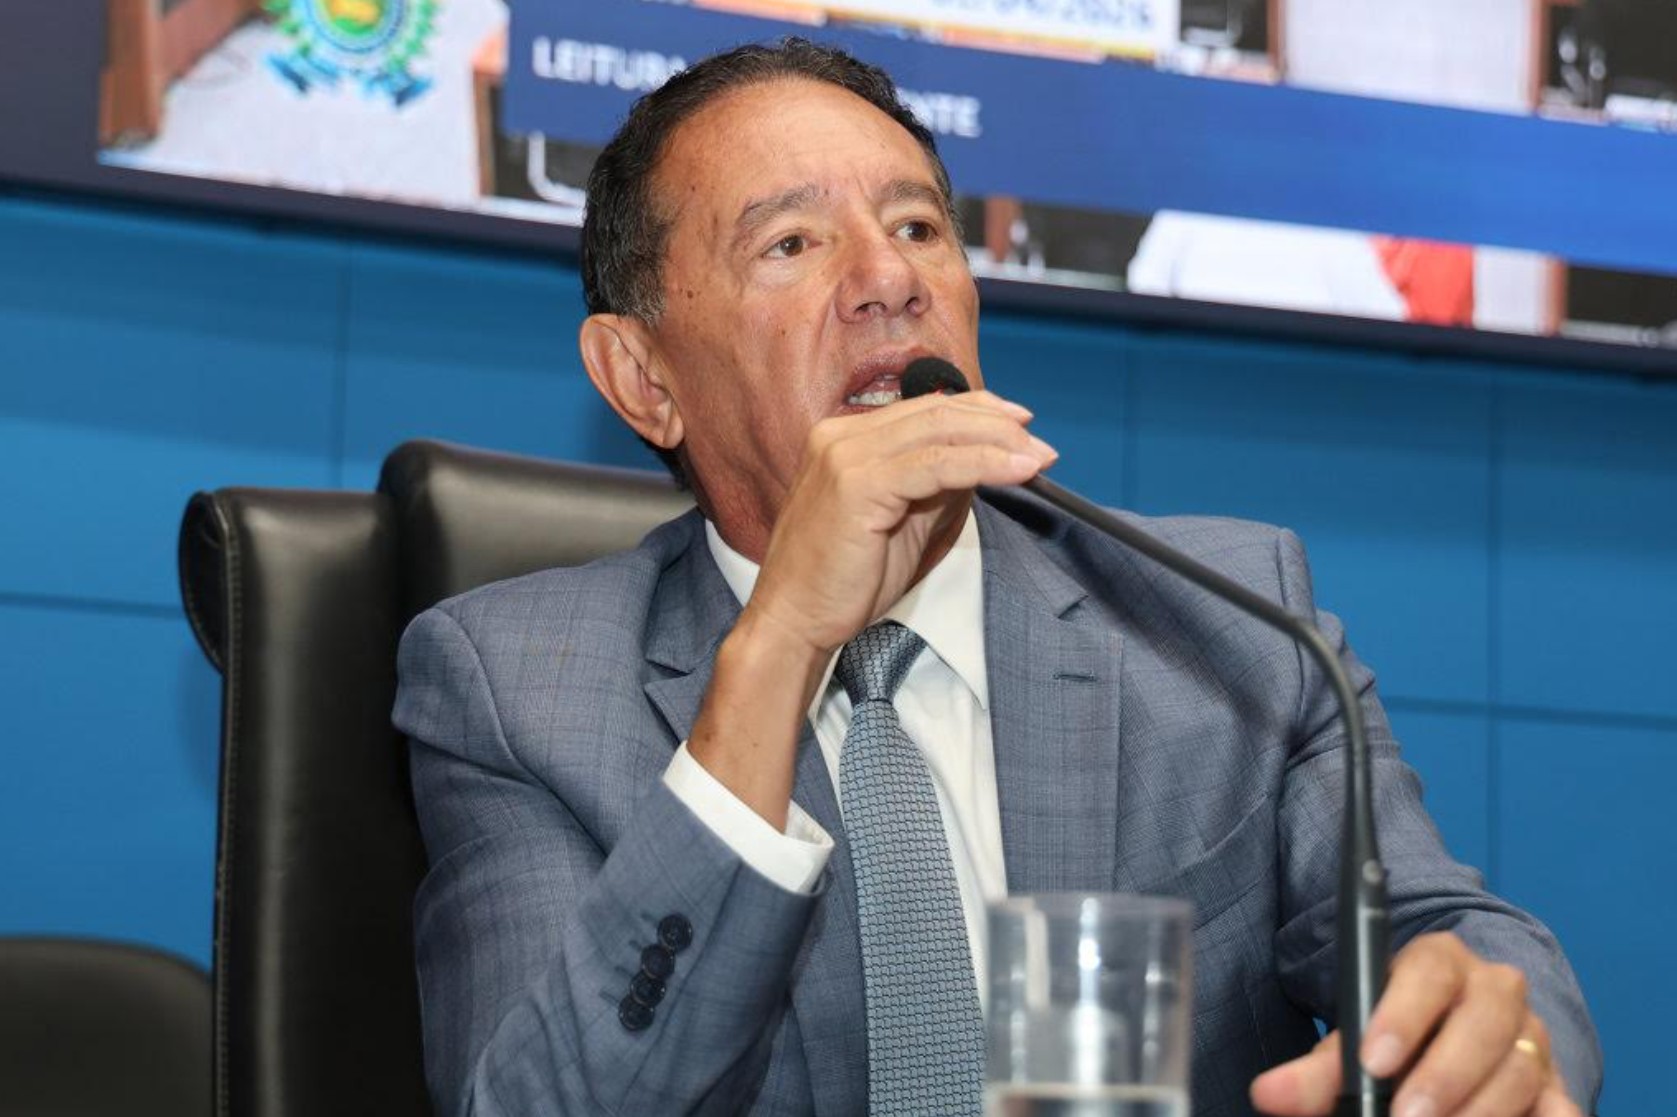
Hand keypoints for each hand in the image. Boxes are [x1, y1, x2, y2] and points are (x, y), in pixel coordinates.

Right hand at [688, 389, 1052, 827]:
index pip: (925, 409)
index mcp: (846, 438)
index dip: (980, 412)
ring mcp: (846, 455)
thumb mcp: (904, 520)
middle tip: (1042, 447)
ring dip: (999, 442)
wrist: (795, 621)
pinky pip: (936, 464)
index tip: (1021, 426)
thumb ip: (936, 485)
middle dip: (998, 425)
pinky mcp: (858, 483)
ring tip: (1039, 459)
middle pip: (937, 412)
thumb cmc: (844, 581)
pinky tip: (1016, 471)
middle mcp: (841, 435)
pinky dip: (984, 463)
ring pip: (940, 432)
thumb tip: (986, 461)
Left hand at [1250, 933, 1578, 1116]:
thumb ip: (1315, 1071)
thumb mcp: (1356, 1044)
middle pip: (1482, 1023)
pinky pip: (1562, 1106)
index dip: (1401, 1016)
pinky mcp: (1556, 1084)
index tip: (1372, 1062)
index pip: (1426, 974)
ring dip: (1480, 1110)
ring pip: (1519, 1069)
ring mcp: (1531, 1037)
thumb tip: (1270, 1095)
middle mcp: (1495, 991)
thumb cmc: (1396, 1036)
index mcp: (1439, 963)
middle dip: (1443, 1076)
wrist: (1450, 1034)